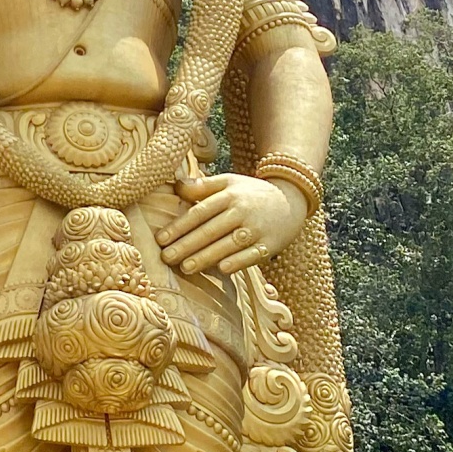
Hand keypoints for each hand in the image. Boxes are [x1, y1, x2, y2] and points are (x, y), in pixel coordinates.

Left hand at [159, 172, 306, 276]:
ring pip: (228, 244)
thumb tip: (176, 186)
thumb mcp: (229, 182)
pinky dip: (238, 262)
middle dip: (187, 245)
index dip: (179, 226)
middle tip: (166, 257)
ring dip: (206, 257)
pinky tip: (222, 269)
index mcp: (229, 195)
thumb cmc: (251, 193)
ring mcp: (257, 228)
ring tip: (185, 267)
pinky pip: (252, 255)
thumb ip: (203, 186)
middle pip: (210, 230)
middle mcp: (242, 211)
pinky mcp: (270, 244)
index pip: (199, 212)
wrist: (291, 200)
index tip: (161, 238)